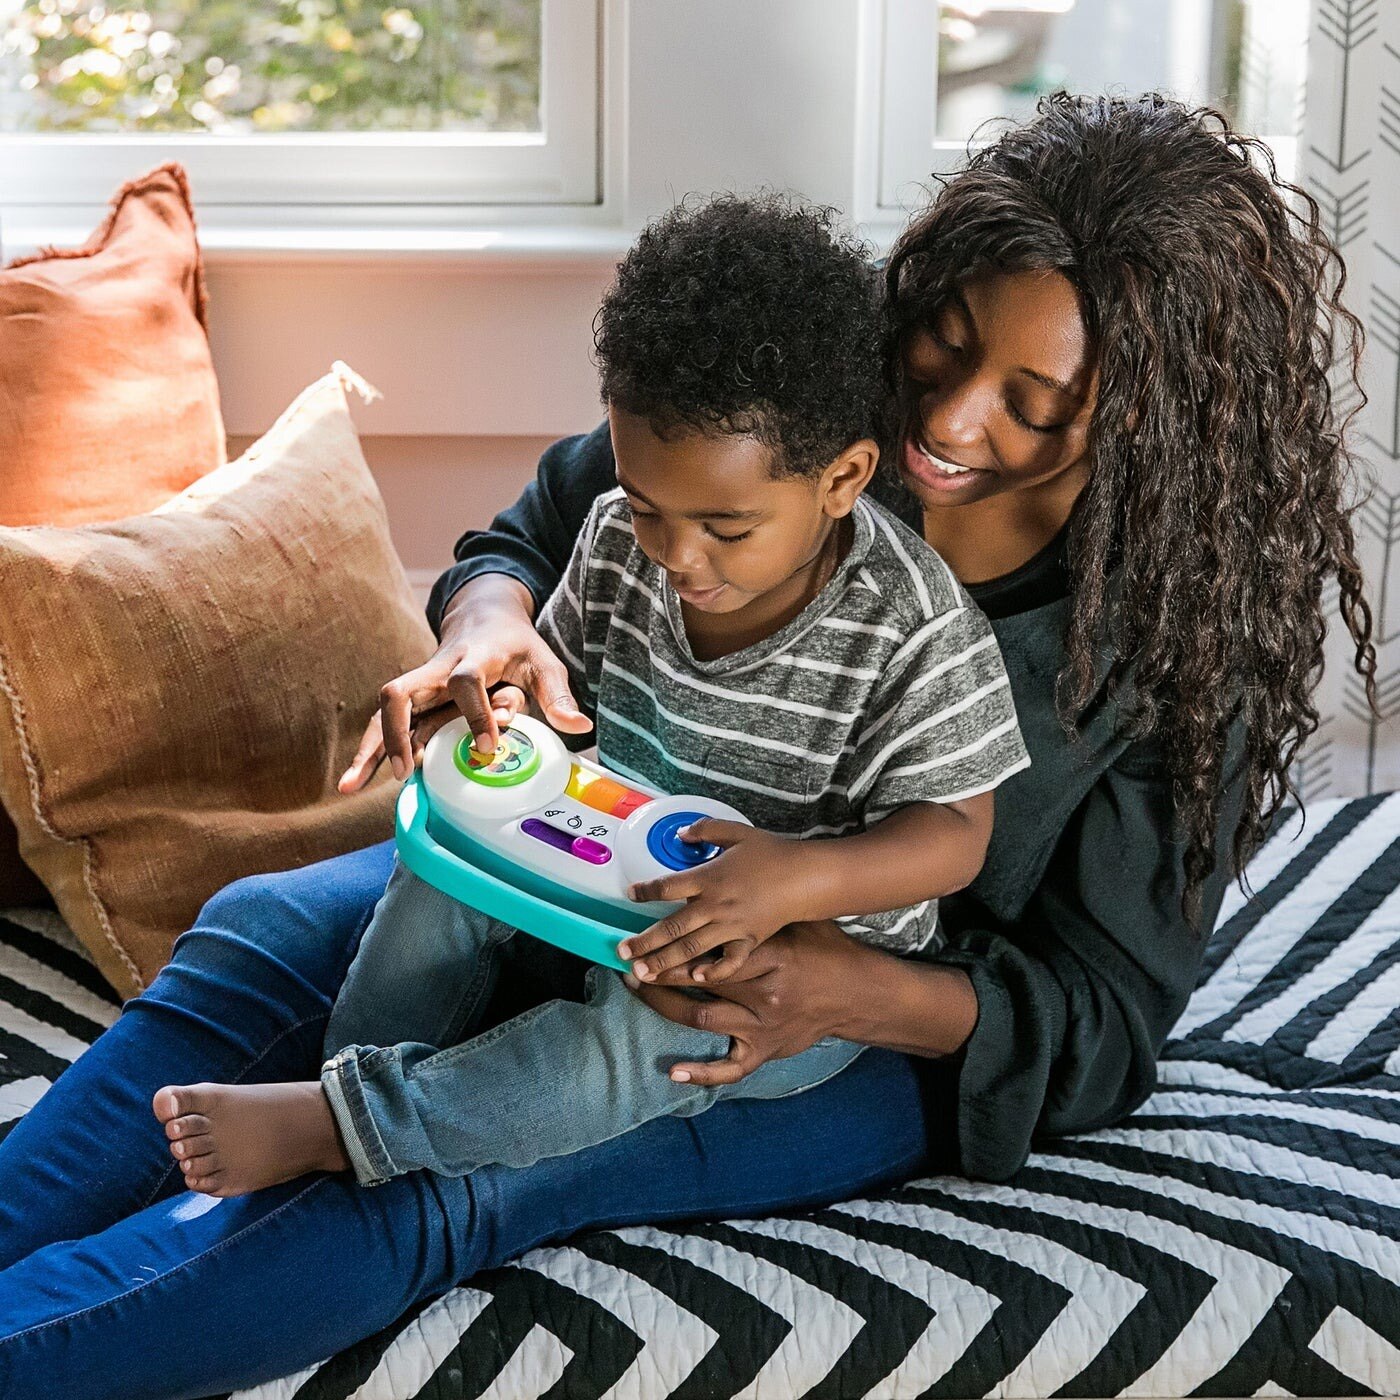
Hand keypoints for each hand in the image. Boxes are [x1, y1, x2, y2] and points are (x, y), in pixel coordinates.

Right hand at [338, 574, 592, 793]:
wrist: (484, 617)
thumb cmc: (516, 645)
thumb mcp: (544, 663)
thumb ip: (557, 695)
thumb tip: (578, 726)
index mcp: (474, 657)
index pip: (466, 680)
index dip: (475, 712)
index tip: (487, 747)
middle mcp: (436, 670)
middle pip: (401, 691)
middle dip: (396, 730)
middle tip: (405, 770)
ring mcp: (420, 686)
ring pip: (383, 713)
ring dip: (368, 748)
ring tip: (350, 786)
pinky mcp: (412, 701)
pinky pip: (382, 724)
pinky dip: (368, 751)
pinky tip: (353, 782)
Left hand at [620, 821, 812, 983]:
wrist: (805, 876)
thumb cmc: (772, 853)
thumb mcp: (737, 832)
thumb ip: (705, 829)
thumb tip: (681, 834)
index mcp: (709, 877)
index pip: (667, 886)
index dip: (645, 890)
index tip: (630, 895)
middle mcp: (715, 904)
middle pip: (672, 926)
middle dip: (644, 942)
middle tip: (622, 952)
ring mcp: (732, 925)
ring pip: (692, 947)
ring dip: (665, 961)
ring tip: (643, 972)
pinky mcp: (749, 940)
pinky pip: (729, 960)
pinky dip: (714, 970)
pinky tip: (697, 978)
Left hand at [624, 920, 868, 1086]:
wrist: (859, 993)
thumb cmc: (827, 950)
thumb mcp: (797, 922)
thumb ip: (759, 916)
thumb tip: (720, 892)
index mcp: (770, 956)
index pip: (711, 952)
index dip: (674, 947)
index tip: (649, 940)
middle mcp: (763, 994)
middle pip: (698, 982)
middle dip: (660, 973)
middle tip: (632, 964)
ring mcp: (762, 1026)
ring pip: (702, 1019)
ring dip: (665, 1005)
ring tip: (640, 991)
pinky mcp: (765, 1050)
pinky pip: (730, 1068)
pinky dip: (702, 1072)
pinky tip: (674, 1071)